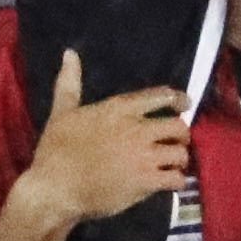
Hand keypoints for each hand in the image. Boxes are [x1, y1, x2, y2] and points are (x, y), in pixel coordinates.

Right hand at [16, 51, 193, 226]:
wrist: (55, 187)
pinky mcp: (145, 182)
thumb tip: (69, 52)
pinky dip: (176, 180)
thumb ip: (70, 82)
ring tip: (172, 165)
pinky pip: (175, 178)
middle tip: (175, 143)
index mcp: (119, 108)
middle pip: (178, 126)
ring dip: (179, 159)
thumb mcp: (62, 111)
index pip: (161, 96)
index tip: (185, 104)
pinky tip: (168, 182)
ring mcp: (143, 156)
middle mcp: (136, 128)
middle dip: (181, 134)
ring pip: (181, 153)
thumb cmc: (56, 149)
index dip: (178, 99)